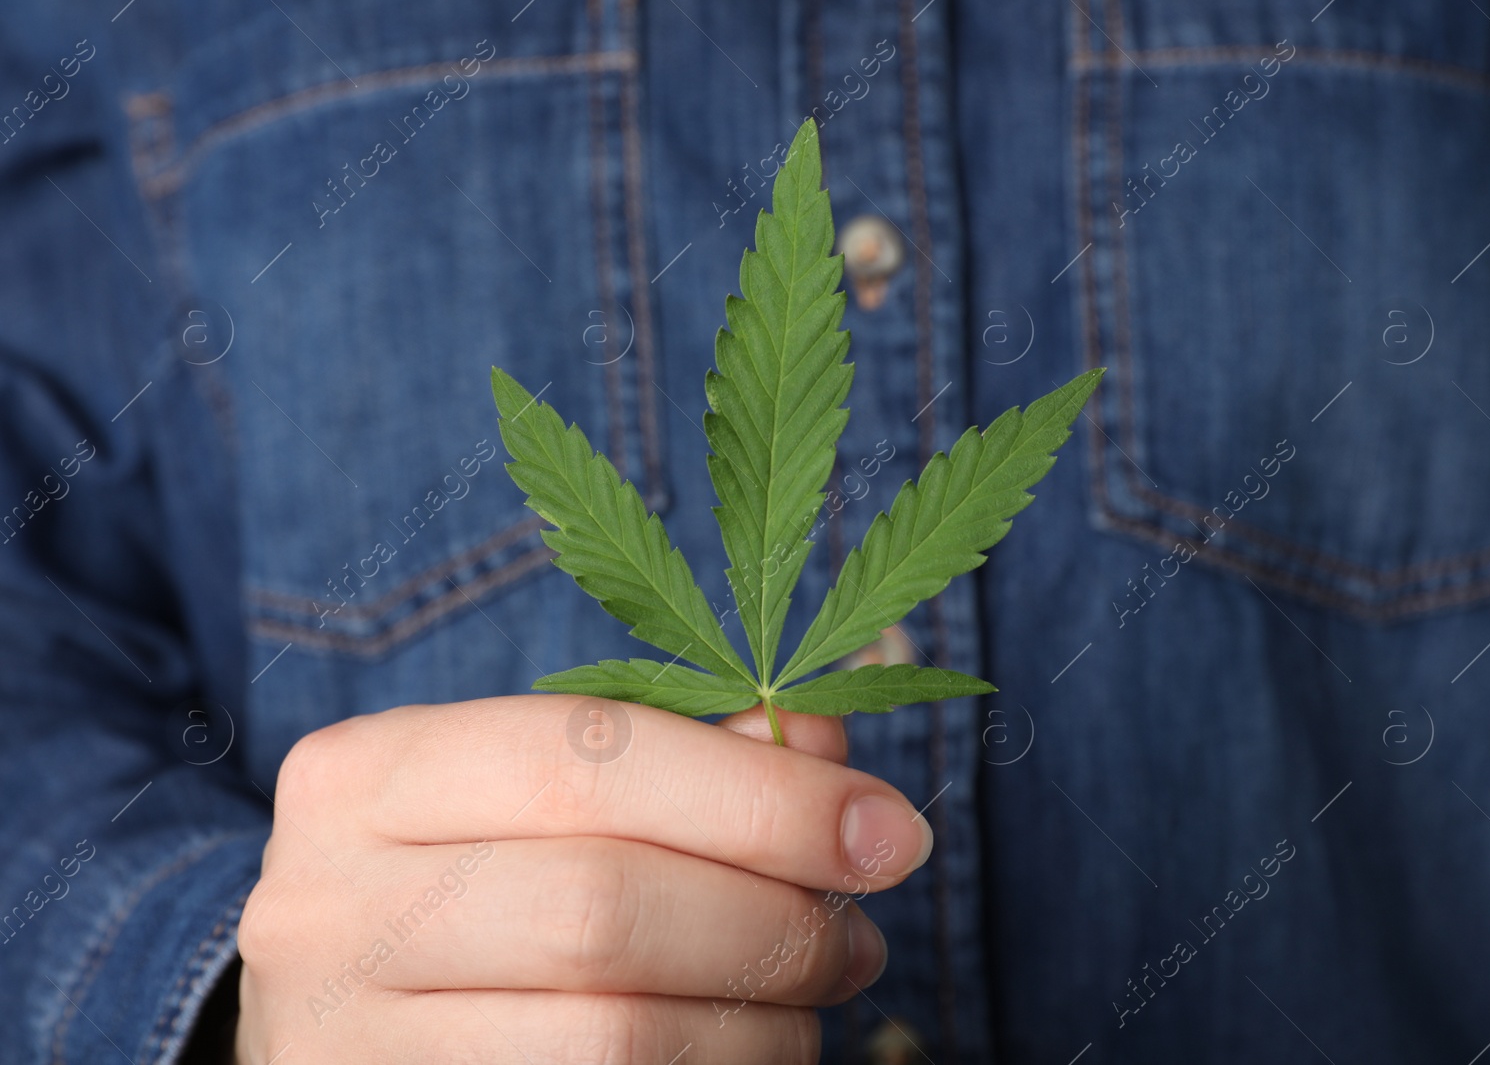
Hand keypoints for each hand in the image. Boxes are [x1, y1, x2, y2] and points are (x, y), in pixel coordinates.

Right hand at [232, 695, 930, 1062]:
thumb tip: (834, 732)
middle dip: (771, 922)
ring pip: (612, 1037)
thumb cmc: (468, 879)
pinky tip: (743, 1049)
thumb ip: (684, 756)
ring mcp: (346, 1042)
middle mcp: (327, 906)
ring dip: (759, 1024)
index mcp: (366, 776)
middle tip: (856, 934)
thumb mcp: (538, 796)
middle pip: (603, 908)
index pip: (587, 757)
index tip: (887, 828)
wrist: (333, 1015)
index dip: (758, 796)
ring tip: (811, 1000)